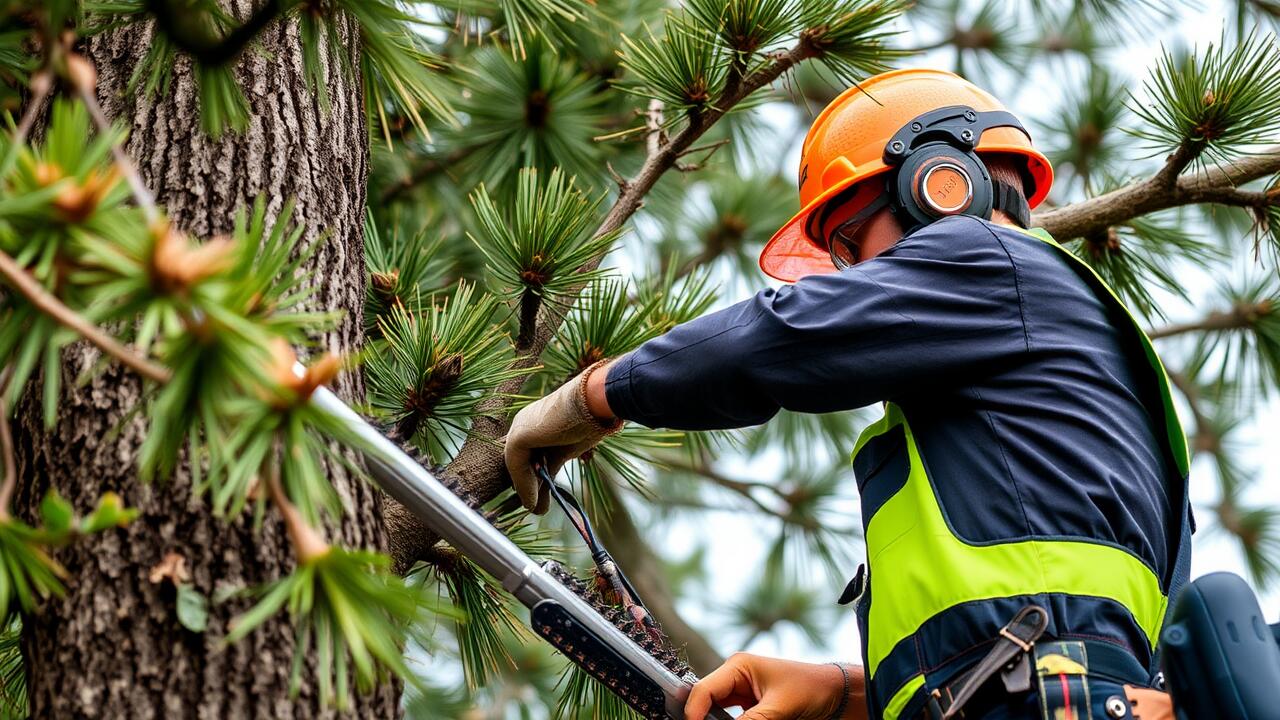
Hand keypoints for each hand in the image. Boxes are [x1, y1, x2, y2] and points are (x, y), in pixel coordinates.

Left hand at [503, 361, 621, 513]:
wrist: (594, 403)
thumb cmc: (589, 420)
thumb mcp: (568, 449)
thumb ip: (554, 465)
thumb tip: (550, 487)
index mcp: (536, 423)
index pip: (529, 455)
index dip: (533, 477)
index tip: (540, 497)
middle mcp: (524, 423)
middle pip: (521, 461)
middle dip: (527, 486)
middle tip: (535, 508)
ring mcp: (519, 428)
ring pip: (517, 466)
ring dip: (526, 490)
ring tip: (535, 509)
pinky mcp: (519, 436)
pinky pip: (517, 467)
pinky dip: (525, 486)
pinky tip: (534, 501)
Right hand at [684, 653, 865, 719]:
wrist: (836, 694)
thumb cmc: (811, 689)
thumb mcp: (779, 708)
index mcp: (738, 666)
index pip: (704, 690)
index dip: (693, 713)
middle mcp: (734, 677)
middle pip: (705, 703)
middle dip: (702, 718)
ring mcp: (741, 693)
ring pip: (715, 713)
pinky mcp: (749, 708)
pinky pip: (731, 719)